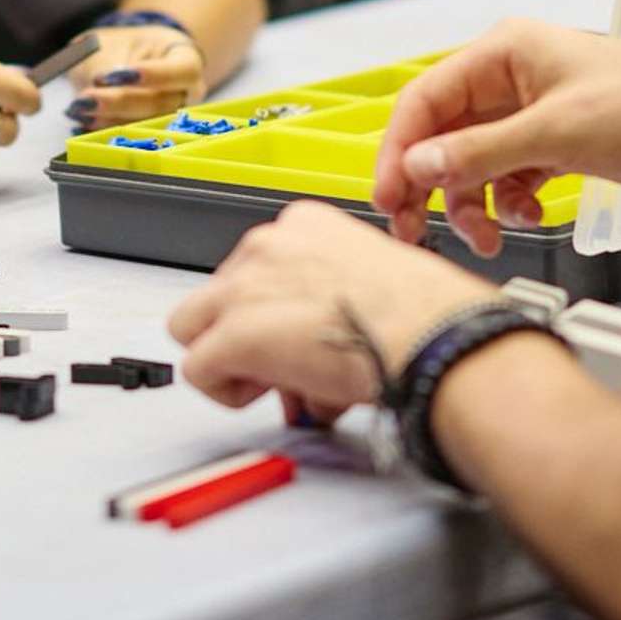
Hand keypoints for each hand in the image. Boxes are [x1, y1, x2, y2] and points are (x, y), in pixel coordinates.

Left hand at [66, 28, 206, 130]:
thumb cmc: (123, 46)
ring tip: (79, 110)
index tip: (120, 74)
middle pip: (160, 104)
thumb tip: (103, 83)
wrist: (122, 62)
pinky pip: (129, 139)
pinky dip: (104, 131)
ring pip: (144, 126)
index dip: (155, 75)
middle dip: (120, 102)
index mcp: (186, 61)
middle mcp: (185, 95)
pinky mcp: (149, 136)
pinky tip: (83, 123)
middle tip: (87, 99)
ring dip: (109, 120)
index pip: (182, 71)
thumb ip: (108, 60)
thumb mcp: (112, 43)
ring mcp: (170, 120)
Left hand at [165, 201, 487, 417]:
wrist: (429, 334)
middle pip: (219, 295)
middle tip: (286, 365)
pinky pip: (196, 371)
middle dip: (246, 333)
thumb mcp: (372, 282)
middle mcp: (267, 246)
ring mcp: (244, 288)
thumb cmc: (424, 315)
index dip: (276, 312)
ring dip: (227, 359)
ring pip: (191, 326)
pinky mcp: (234, 333)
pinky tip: (270, 394)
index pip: (256, 268)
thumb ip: (330, 303)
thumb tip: (314, 350)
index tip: (301, 336)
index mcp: (304, 225)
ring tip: (274, 380)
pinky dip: (227, 392)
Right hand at [376, 20, 620, 256]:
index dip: (399, 149)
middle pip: (443, 134)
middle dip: (430, 183)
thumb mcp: (557, 132)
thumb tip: (419, 166)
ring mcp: (532, 114)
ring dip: (472, 202)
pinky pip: (508, 177)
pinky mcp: (555, 144)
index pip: (425, 100)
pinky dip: (509, 202)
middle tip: (416, 229)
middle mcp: (511, 79)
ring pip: (472, 162)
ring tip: (487, 235)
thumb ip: (482, 153)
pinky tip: (530, 216)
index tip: (389, 196)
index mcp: (503, 53)